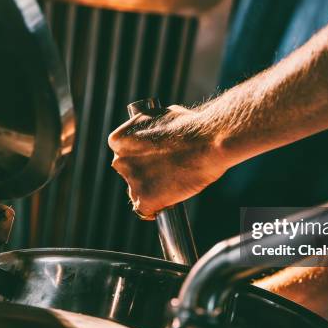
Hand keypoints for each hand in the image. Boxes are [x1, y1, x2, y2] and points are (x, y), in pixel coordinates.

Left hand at [108, 105, 226, 218]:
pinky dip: (158, 207)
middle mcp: (120, 162)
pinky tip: (170, 199)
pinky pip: (147, 210)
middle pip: (129, 174)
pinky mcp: (145, 201)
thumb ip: (148, 129)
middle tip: (166, 172)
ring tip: (174, 183)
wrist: (209, 143)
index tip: (156, 159)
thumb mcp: (160, 117)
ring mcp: (132, 182)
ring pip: (138, 193)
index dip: (142, 158)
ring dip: (152, 191)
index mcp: (118, 140)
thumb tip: (152, 132)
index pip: (124, 155)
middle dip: (145, 174)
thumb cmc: (190, 126)